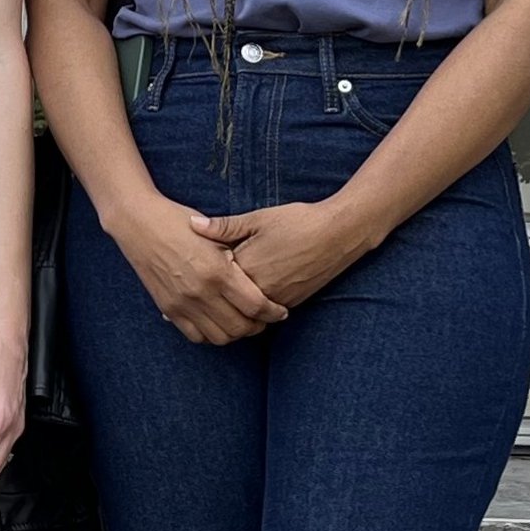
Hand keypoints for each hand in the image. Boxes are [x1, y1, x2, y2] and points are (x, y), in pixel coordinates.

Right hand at [105, 203, 288, 343]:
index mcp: (217, 271)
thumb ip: (238, 255)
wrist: (138, 222)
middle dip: (258, 326)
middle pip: (240, 327)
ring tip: (242, 322)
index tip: (280, 311)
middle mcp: (201, 292)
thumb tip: (263, 274)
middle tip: (264, 319)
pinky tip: (217, 322)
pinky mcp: (168, 308)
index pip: (256, 305)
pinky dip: (211, 334)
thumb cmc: (178, 220)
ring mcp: (183, 303)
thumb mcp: (214, 234)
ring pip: (220, 336)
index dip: (273, 312)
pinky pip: (196, 335)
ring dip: (235, 333)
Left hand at [203, 197, 379, 314]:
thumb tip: (192, 224)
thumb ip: (224, 226)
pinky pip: (264, 311)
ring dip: (234, 303)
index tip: (189, 268)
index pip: (213, 278)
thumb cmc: (298, 221)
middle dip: (214, 292)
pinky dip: (254, 305)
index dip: (201, 272)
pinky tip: (248, 294)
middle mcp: (259, 289)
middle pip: (227, 298)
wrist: (339, 234)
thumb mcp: (258, 219)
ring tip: (221, 294)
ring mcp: (276, 300)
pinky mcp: (291, 303)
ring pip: (245, 309)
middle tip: (197, 287)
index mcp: (246, 266)